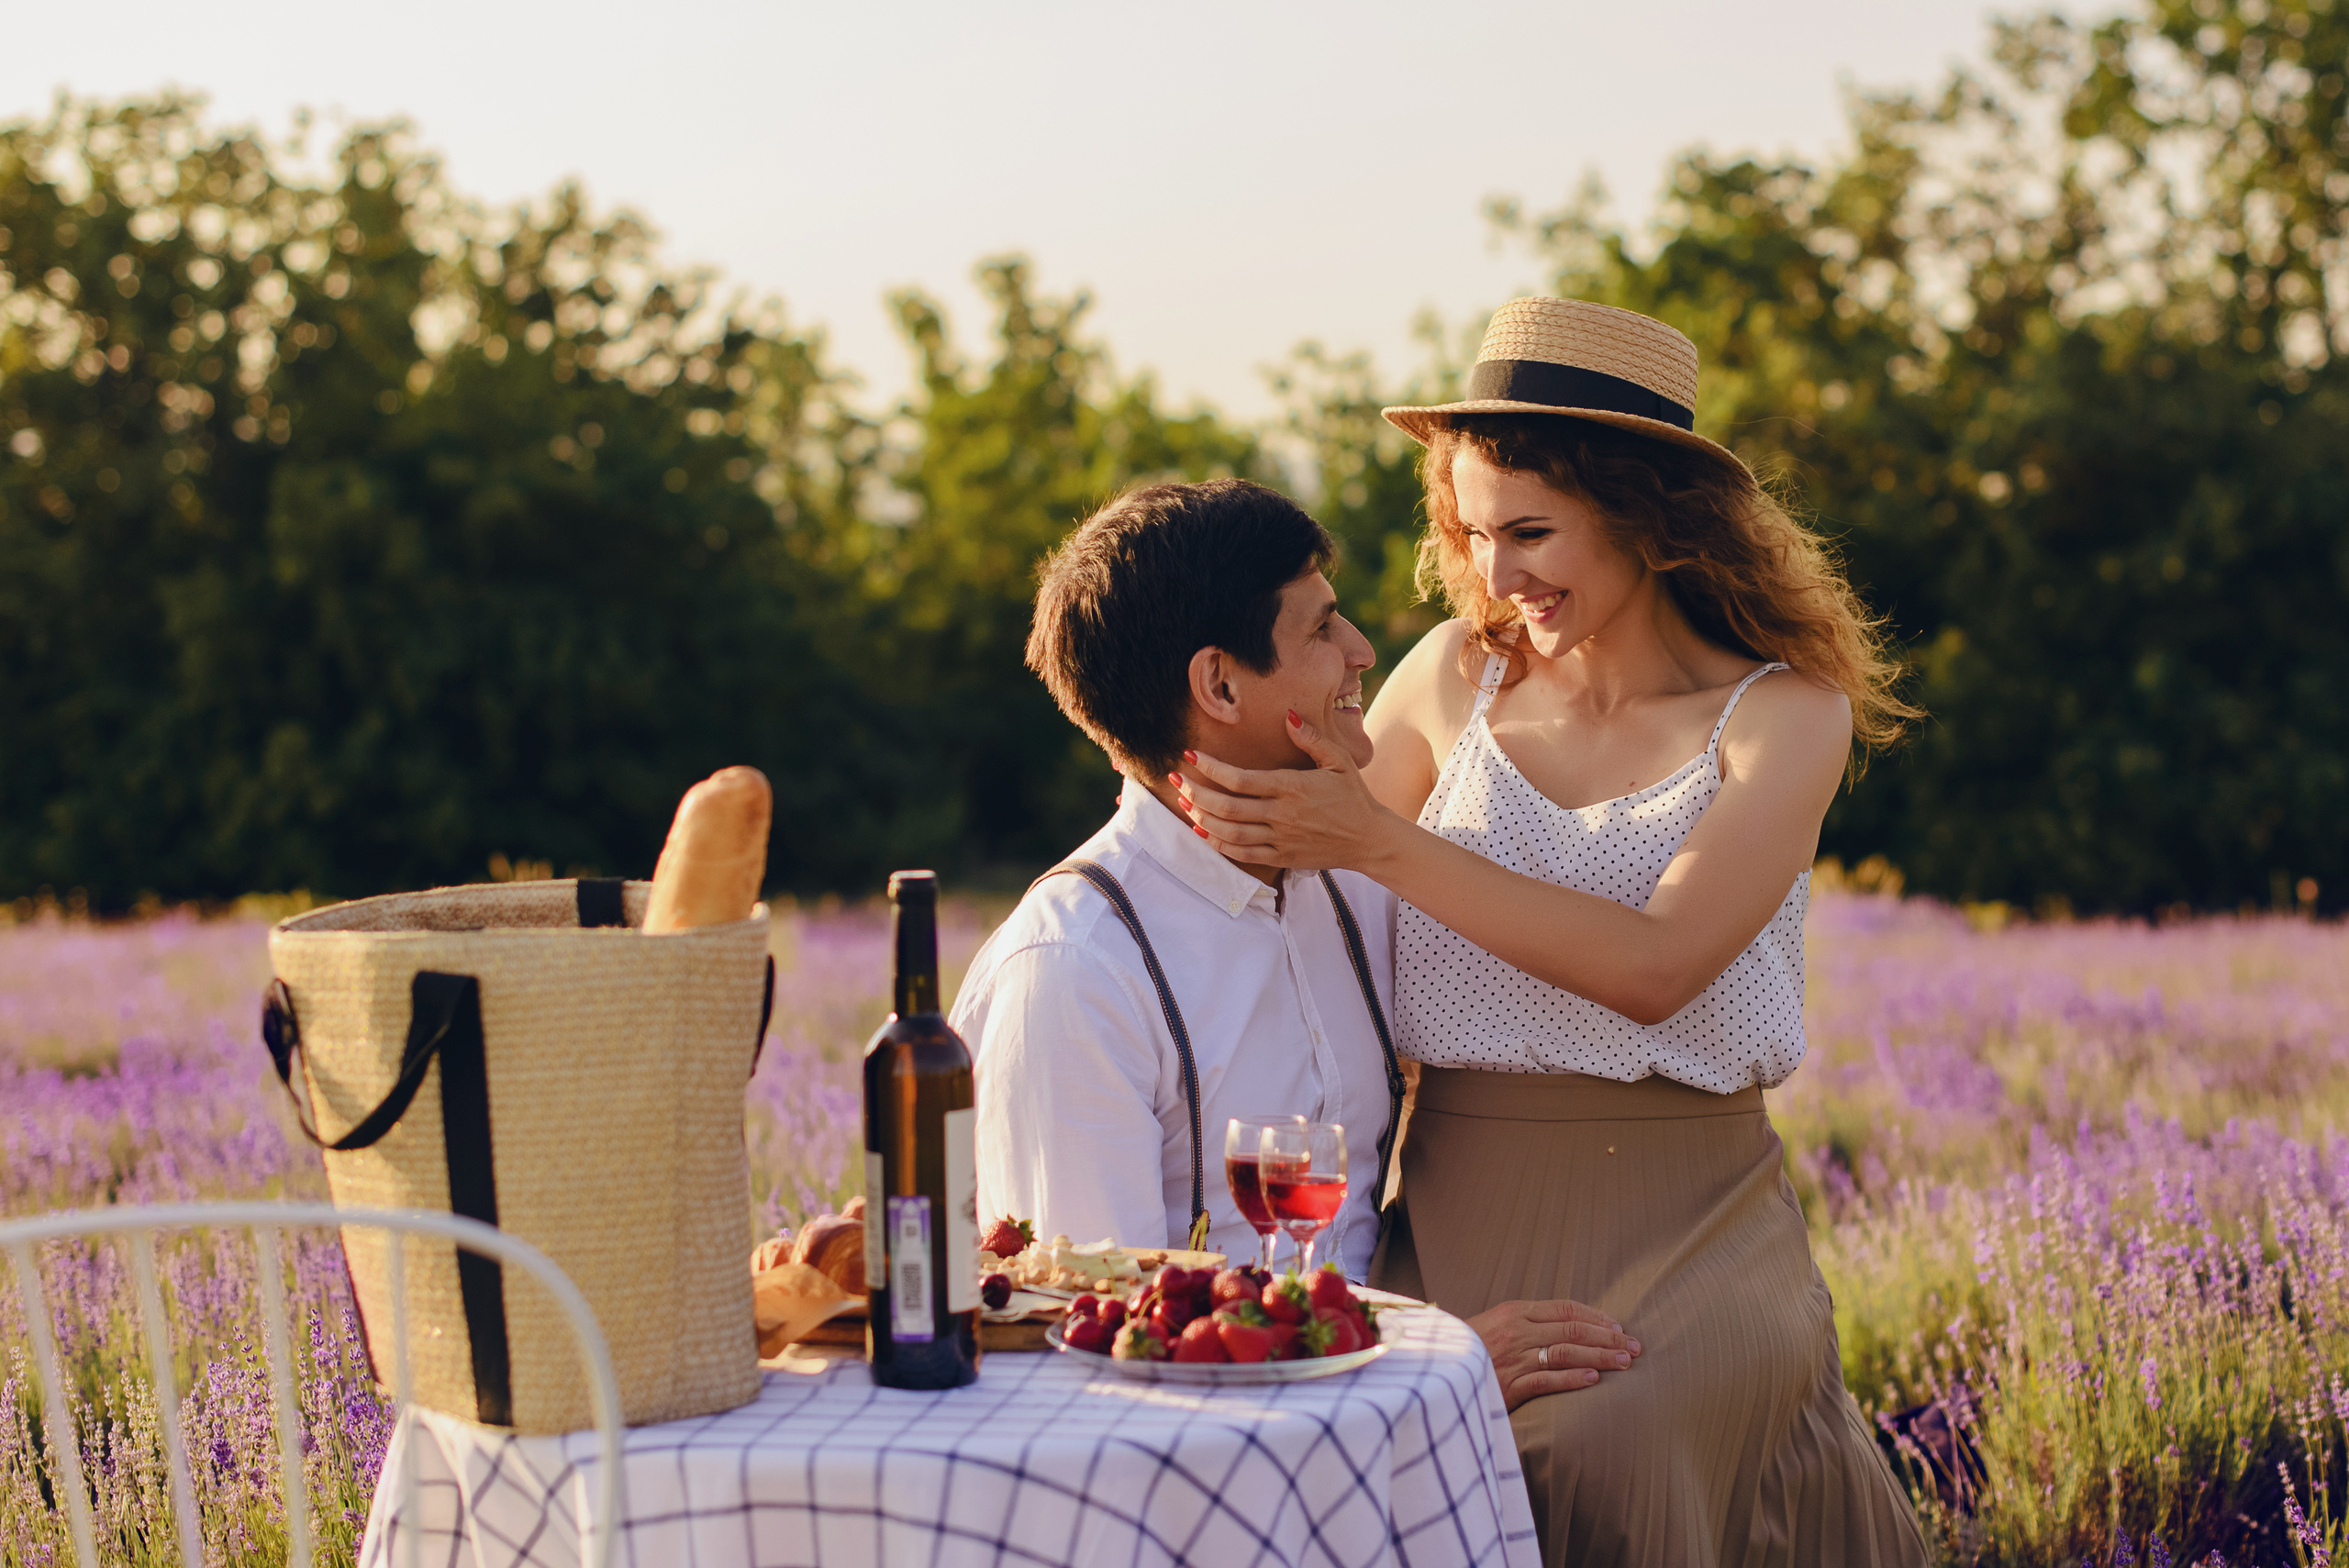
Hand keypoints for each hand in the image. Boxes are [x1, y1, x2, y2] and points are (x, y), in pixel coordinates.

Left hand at [1175, 695, 1399, 871]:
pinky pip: (1242, 853)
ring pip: (1229, 831)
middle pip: (1227, 806)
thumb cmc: (1353, 796)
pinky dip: (1219, 844)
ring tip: (1184, 803)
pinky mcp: (1282, 857)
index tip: (1190, 755)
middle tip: (1176, 780)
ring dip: (1202, 818)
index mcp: (1291, 787)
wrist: (1370, 839)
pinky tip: (1203, 832)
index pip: (1240, 779)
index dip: (1210, 768)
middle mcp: (1281, 814)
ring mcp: (1280, 838)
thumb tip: (1287, 715)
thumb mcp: (1339, 760)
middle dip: (1195, 792)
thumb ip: (1311, 737)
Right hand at [1465, 1298, 1640, 1410]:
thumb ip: (1527, 1323)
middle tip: (1634, 1347)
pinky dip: (1571, 1380)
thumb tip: (1568, 1327)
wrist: (1435, 1368)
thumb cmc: (1469, 1347)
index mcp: (1514, 1312)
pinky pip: (1545, 1381)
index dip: (1596, 1318)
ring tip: (1624, 1363)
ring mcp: (1512, 1358)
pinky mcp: (1507, 1386)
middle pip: (1572, 1330)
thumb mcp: (1495, 1324)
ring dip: (1599, 1358)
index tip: (1619, 1327)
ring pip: (1565, 1353)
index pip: (1565, 1309)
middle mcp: (1516, 1331)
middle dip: (1608, 1338)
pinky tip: (1593, 1381)